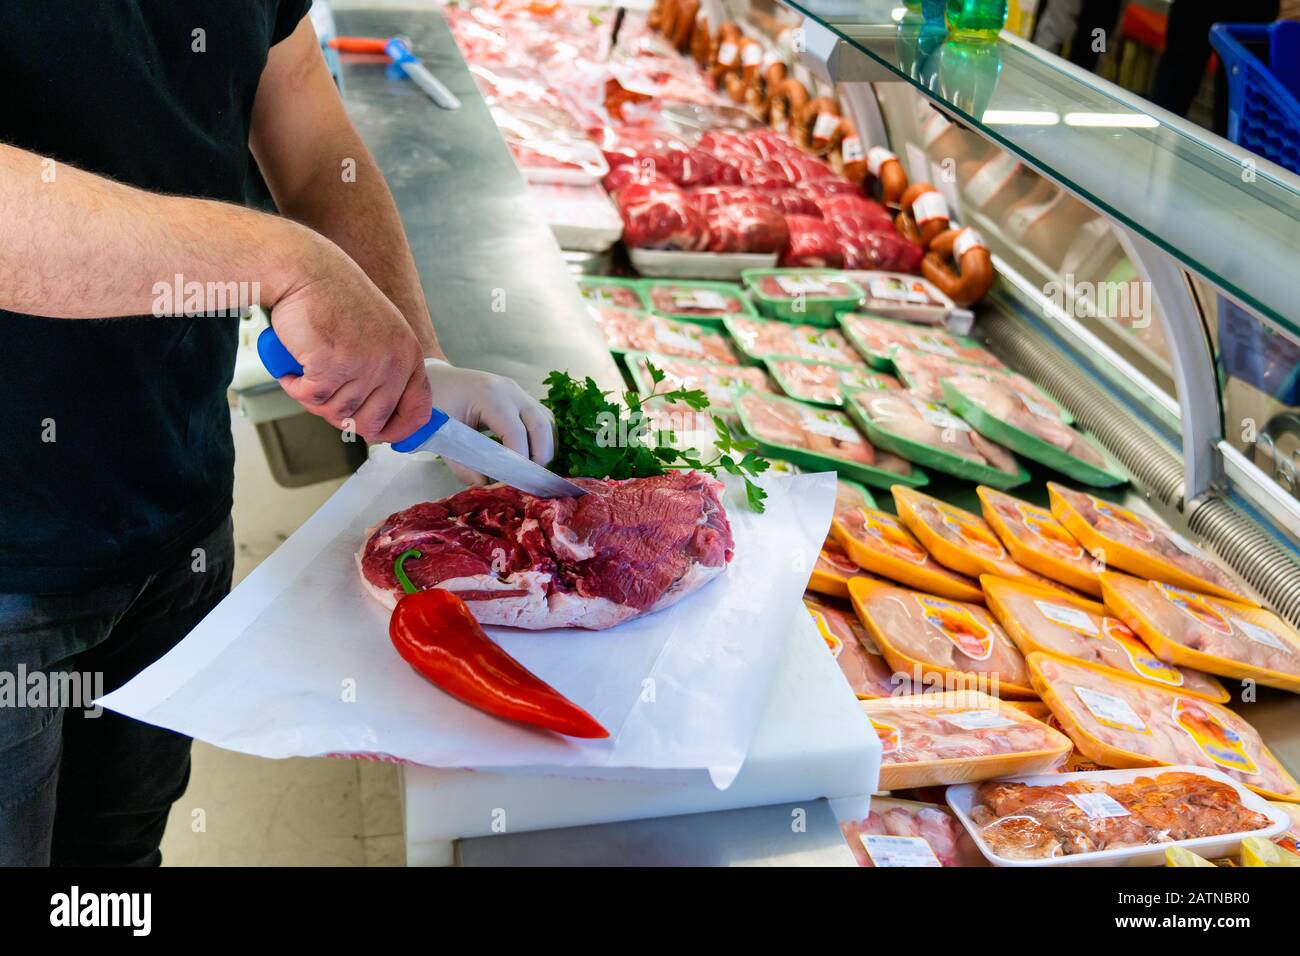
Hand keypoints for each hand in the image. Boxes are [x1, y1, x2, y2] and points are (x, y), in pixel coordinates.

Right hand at [269, 238, 431, 442]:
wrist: (304, 270)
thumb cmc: (335, 299)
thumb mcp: (378, 335)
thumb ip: (384, 372)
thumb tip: (379, 419)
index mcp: (408, 355)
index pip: (417, 412)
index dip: (398, 431)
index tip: (382, 435)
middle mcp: (391, 362)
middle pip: (371, 423)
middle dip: (343, 417)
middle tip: (324, 395)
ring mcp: (363, 365)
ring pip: (337, 413)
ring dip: (315, 398)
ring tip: (306, 370)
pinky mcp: (330, 365)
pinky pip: (310, 397)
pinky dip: (295, 387)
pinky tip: (293, 367)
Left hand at [424, 359, 556, 484]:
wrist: (434, 380)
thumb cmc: (436, 404)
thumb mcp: (443, 435)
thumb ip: (461, 464)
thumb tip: (484, 486)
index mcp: (489, 395)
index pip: (515, 432)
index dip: (518, 460)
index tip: (512, 482)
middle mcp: (510, 390)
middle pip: (540, 426)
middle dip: (540, 457)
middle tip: (528, 481)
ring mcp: (519, 392)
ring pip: (547, 422)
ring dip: (545, 448)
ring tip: (531, 472)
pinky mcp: (522, 397)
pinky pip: (543, 419)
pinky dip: (543, 439)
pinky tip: (532, 456)